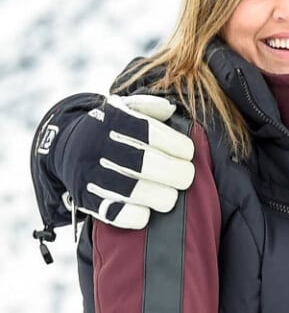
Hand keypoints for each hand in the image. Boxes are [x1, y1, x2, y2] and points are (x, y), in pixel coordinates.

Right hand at [54, 94, 194, 228]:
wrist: (67, 146)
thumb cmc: (111, 127)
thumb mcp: (126, 107)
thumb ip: (150, 106)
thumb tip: (171, 109)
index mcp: (113, 119)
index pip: (150, 132)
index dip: (176, 145)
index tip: (188, 152)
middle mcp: (99, 145)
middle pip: (143, 163)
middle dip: (174, 172)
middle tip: (187, 175)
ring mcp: (90, 173)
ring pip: (131, 190)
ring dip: (159, 196)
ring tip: (171, 195)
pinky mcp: (84, 199)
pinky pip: (113, 212)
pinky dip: (134, 215)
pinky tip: (147, 212)